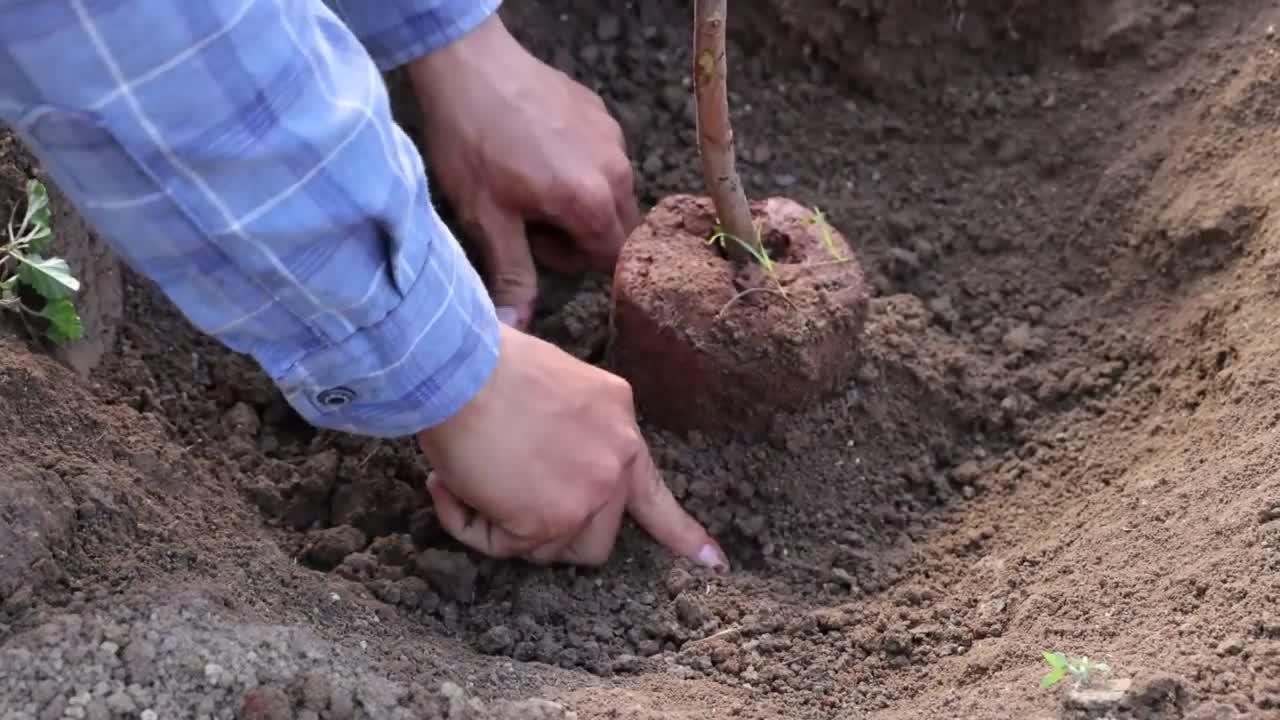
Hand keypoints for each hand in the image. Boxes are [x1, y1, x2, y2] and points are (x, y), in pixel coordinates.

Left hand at [407, 13, 640, 328]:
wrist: (468, 64)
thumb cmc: (472, 140)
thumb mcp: (487, 217)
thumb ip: (512, 274)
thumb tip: (518, 324)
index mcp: (592, 203)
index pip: (608, 259)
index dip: (570, 261)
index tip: (533, 243)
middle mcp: (616, 171)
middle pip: (617, 227)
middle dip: (580, 234)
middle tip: (529, 217)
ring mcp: (612, 138)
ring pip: (611, 191)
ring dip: (580, 200)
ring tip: (530, 183)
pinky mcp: (601, 113)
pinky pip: (603, 157)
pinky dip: (578, 166)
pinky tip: (535, 152)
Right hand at [416, 324, 728, 570]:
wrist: (459, 368)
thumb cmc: (488, 366)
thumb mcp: (560, 387)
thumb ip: (574, 429)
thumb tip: (544, 470)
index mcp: (620, 421)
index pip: (655, 490)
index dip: (682, 533)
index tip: (713, 561)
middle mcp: (615, 462)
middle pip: (598, 536)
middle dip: (553, 533)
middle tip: (508, 507)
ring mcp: (586, 497)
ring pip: (551, 550)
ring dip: (508, 530)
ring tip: (468, 485)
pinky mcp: (545, 523)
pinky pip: (504, 548)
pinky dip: (470, 525)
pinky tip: (447, 488)